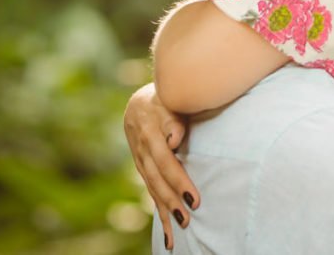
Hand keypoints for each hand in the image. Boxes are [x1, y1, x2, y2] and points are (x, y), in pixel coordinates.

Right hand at [124, 82, 199, 249]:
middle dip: (172, 203)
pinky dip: (160, 213)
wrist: (139, 103)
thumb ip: (172, 119)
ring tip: (177, 234)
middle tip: (187, 220)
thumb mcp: (167, 100)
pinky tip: (168, 234)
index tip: (194, 199)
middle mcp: (143, 152)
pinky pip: (152, 193)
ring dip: (165, 213)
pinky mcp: (143, 171)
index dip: (179, 182)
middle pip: (158, 182)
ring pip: (153, 191)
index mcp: (150, 135)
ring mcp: (141, 163)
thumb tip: (175, 139)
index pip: (166, 163)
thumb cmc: (162, 99)